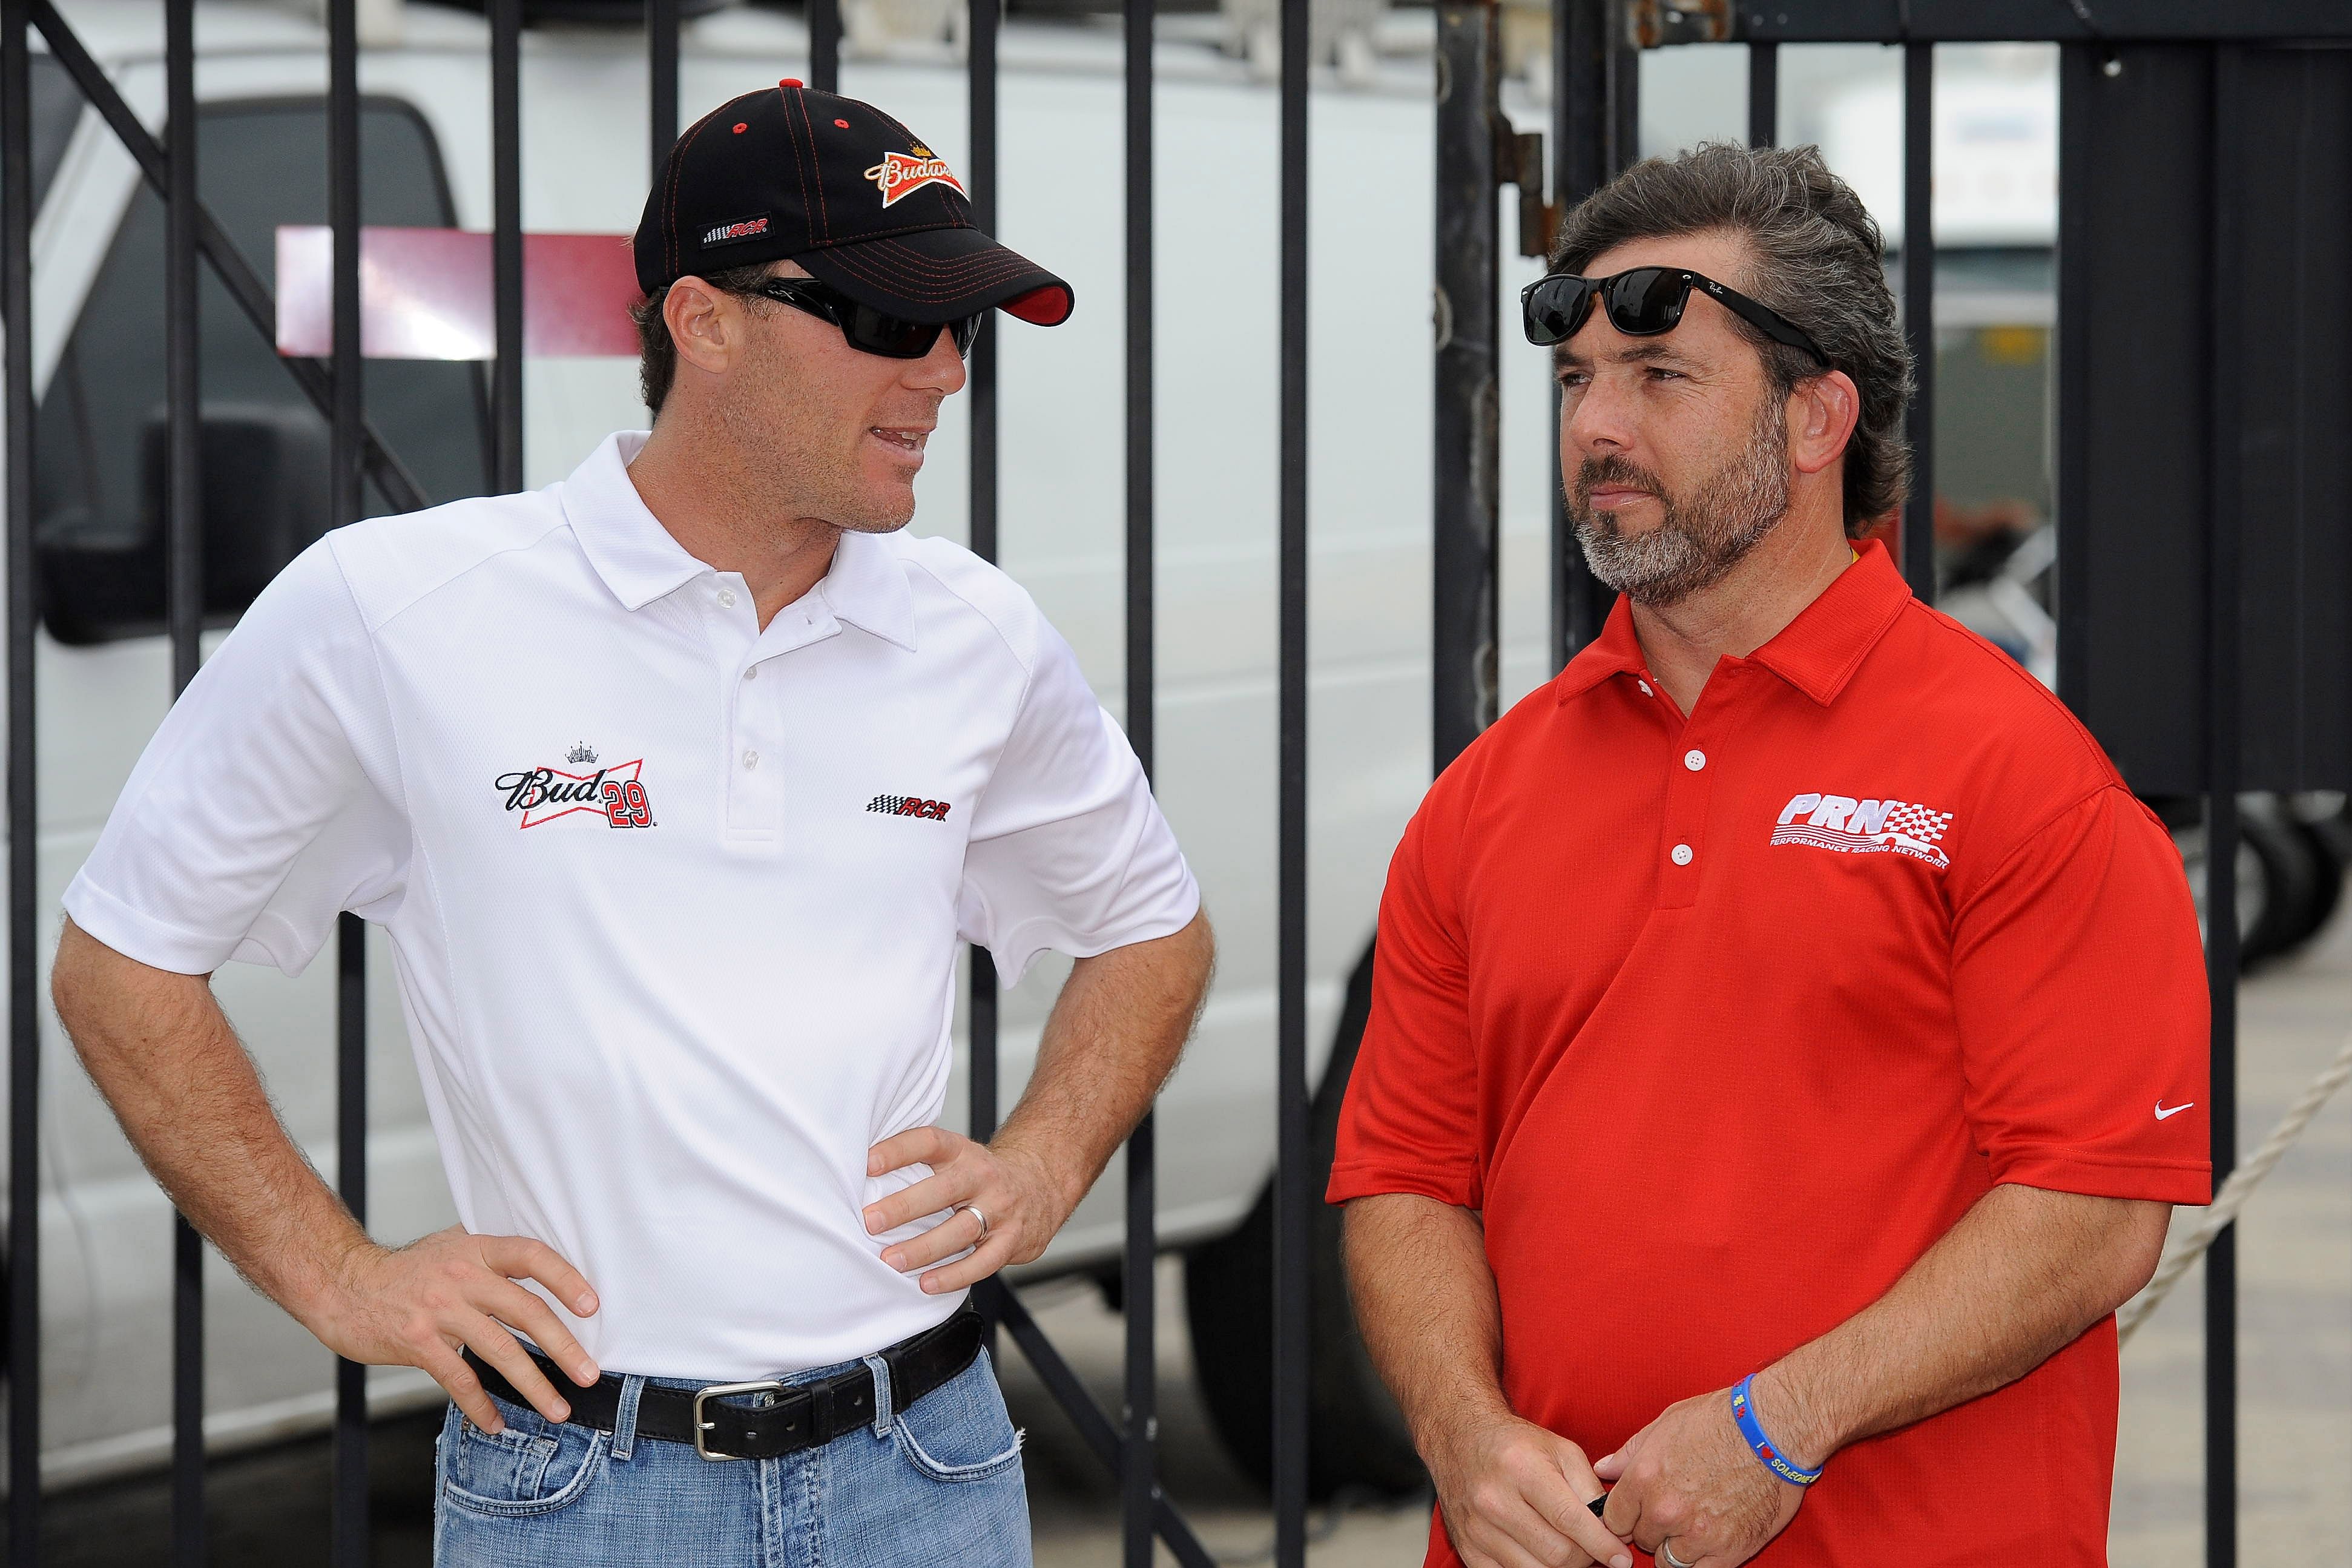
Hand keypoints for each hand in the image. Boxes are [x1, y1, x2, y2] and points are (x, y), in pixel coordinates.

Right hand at [300, 1226, 600, 1435]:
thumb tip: (541, 1272)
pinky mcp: (418, 1343)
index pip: (532, 1256)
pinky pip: (459, 1379)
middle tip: (588, 1374)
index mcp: (477, 1249)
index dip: (565, 1279)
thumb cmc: (405, 1271)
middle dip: (563, 1346)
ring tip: (558, 1408)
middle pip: (525, 1311)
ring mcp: (440, 1310)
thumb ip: (491, 1259)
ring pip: (499, 1350)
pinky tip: (497, 1422)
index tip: (592, 1306)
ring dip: (533, 1384)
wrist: (343, 1284)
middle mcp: (463, 1276)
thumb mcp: (451, 1246)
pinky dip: (480, 1405)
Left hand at [862, 1126, 1072, 1294]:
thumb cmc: (982, 1176)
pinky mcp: (1012, 1240)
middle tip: (871, 1222)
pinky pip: (982, 1262)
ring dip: (923, 1248)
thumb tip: (861, 1178)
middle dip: (905, 1206)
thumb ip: (921, 1165)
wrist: (1040, 1184)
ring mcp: (1000, 1209)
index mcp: (962, 1152)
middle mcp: (982, 1177)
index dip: (898, 1150)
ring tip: (892, 1260)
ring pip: (961, 1230)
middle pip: (944, 1189)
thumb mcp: (957, 1158)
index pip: (929, 1142)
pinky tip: (928, 1283)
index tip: (867, 1162)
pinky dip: (954, 1276)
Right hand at [1423, 1411, 1632, 1567]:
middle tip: (1594, 1550)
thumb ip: (1590, 1488)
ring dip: (1563, 1567)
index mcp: (1521, 1468)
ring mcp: (1477, 1528)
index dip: (1602, 1545)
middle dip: (1586, 1558)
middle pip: (1556, 1554)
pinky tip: (1542, 1555)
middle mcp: (1494, 1499)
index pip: (1570, 1519)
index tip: (1621, 1558)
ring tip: (1570, 1551)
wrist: (1460, 1438)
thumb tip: (1613, 1531)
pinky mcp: (1467, 1548)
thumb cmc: (1516, 1444)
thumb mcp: (1560, 1450)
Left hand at [1594, 1389, 1805, 1567]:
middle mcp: (1665, 1511)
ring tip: (1693, 1525)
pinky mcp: (1729, 1550)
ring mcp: (1696, 1534)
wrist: (1774, 1429)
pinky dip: (1700, 1562)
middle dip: (1652, 1528)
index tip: (1637, 1511)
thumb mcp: (1666, 1424)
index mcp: (1644, 1478)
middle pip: (1641, 1540)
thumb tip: (1603, 1469)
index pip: (1614, 1519)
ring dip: (1676, 1547)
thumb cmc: (1720, 1419)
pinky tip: (1708, 1542)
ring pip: (1668, 1561)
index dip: (1625, 1516)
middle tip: (1673, 1512)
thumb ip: (1630, 1453)